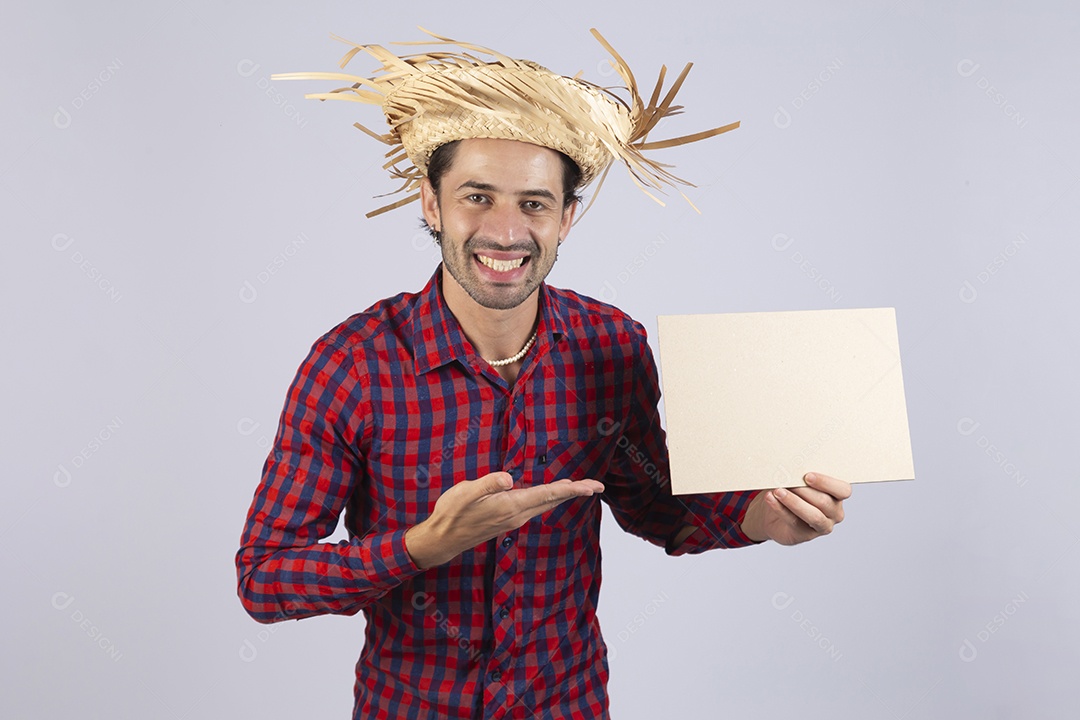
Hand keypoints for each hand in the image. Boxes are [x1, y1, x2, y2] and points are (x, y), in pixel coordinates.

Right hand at [404, 471, 604, 568]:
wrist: (442, 540)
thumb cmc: (451, 514)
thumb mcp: (465, 494)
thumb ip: (487, 485)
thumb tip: (508, 479)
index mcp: (510, 506)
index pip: (546, 495)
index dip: (570, 489)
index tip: (590, 487)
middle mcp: (517, 515)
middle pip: (552, 501)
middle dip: (575, 492)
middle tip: (597, 486)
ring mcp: (512, 520)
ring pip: (545, 505)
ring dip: (563, 495)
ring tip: (580, 488)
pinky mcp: (507, 520)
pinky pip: (535, 508)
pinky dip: (549, 499)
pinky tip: (550, 495)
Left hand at [740, 472, 850, 545]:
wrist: (775, 514)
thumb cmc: (792, 491)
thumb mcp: (798, 481)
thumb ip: (800, 475)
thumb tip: (790, 466)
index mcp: (838, 495)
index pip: (843, 490)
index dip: (826, 483)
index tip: (807, 476)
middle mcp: (835, 512)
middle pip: (825, 502)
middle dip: (805, 491)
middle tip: (787, 481)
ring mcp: (822, 526)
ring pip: (813, 515)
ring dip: (794, 502)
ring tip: (778, 491)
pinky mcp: (806, 535)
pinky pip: (794, 522)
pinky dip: (780, 509)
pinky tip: (771, 499)